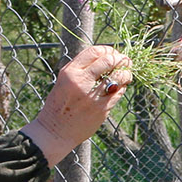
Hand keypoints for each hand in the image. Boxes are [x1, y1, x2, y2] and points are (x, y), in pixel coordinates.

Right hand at [21, 45, 133, 164]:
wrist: (55, 132)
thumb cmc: (60, 105)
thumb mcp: (64, 81)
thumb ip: (81, 69)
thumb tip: (104, 57)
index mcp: (70, 72)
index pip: (95, 51)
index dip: (108, 50)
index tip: (114, 53)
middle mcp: (81, 81)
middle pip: (109, 60)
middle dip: (121, 59)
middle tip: (126, 61)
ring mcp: (92, 95)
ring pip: (118, 76)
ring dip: (126, 73)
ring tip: (127, 74)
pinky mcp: (101, 109)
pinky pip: (119, 92)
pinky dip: (123, 87)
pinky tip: (122, 87)